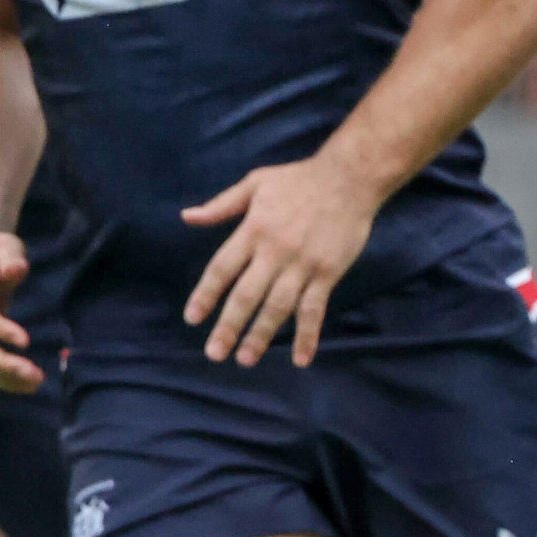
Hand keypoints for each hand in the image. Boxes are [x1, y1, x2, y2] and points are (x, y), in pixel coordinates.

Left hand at [179, 152, 382, 366]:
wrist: (351, 177)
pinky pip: (315, 309)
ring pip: (278, 307)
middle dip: (229, 326)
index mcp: (253, 230)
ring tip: (244, 359)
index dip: (206, 295)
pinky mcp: (328, 272)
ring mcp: (303, 264)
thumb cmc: (298, 179)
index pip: (222, 268)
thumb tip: (186, 217)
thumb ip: (220, 205)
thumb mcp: (254, 183)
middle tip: (214, 353)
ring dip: (261, 335)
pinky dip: (308, 335)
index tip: (192, 319)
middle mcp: (275, 251)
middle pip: (246, 295)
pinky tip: (300, 358)